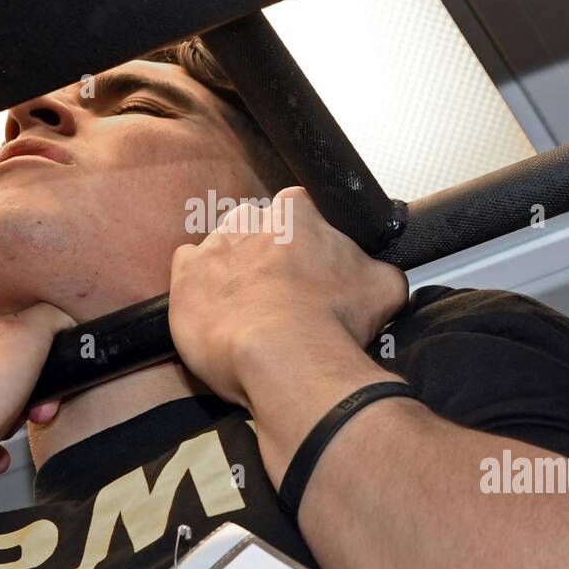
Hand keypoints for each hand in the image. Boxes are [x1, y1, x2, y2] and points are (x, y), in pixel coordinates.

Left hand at [168, 186, 408, 408]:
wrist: (286, 358)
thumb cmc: (331, 323)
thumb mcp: (383, 289)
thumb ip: (380, 270)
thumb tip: (381, 275)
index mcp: (296, 213)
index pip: (297, 210)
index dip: (303, 241)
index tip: (306, 268)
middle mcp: (251, 220)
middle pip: (255, 227)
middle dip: (264, 254)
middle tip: (279, 294)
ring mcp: (214, 245)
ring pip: (221, 249)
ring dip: (231, 272)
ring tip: (247, 309)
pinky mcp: (185, 276)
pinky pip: (186, 268)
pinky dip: (197, 286)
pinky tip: (217, 311)